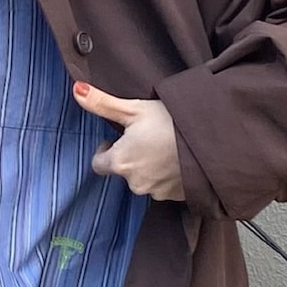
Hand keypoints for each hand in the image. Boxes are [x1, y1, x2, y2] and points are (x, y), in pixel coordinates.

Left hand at [72, 82, 184, 201]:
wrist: (210, 140)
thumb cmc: (169, 121)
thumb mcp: (134, 108)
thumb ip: (103, 103)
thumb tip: (76, 90)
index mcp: (120, 163)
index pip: (98, 165)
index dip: (104, 151)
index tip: (116, 139)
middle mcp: (134, 183)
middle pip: (123, 171)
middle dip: (130, 157)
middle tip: (147, 137)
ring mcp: (155, 193)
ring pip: (144, 180)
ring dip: (149, 167)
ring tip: (164, 146)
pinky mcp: (174, 197)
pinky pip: (164, 187)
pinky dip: (166, 176)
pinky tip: (177, 159)